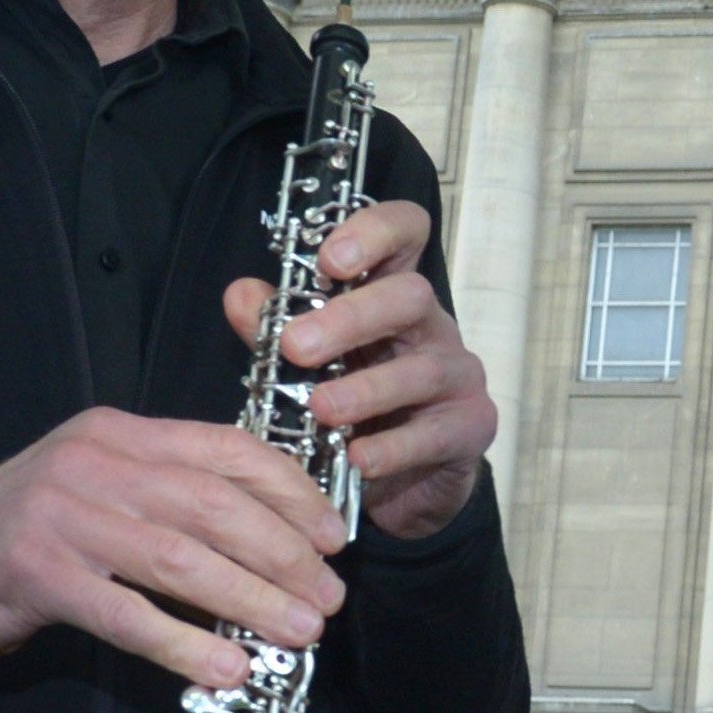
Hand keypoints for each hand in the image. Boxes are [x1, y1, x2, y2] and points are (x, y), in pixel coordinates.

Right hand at [0, 409, 350, 690]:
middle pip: (213, 505)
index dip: (290, 493)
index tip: (333, 536)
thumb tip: (271, 540)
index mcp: (120, 434)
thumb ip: (170, 497)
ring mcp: (63, 516)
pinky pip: (128, 614)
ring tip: (297, 633)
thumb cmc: (28, 535)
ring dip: (250, 600)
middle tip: (327, 598)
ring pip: (180, 559)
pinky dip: (184, 643)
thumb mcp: (100, 490)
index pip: (226, 449)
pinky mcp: (39, 574)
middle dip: (284, 554)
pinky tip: (224, 667)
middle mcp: (94, 463)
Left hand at [223, 196, 495, 543]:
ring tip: (321, 410)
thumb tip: (241, 294)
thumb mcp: (308, 364)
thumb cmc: (357, 407)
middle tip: (296, 346)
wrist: (405, 480)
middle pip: (410, 296)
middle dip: (351, 318)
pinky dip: (394, 448)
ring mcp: (458, 375)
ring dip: (366, 390)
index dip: (374, 233)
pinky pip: (437, 433)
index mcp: (391, 295)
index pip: (404, 234)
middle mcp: (431, 326)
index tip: (330, 258)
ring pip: (422, 369)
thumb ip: (274, 329)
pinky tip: (359, 459)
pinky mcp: (472, 426)